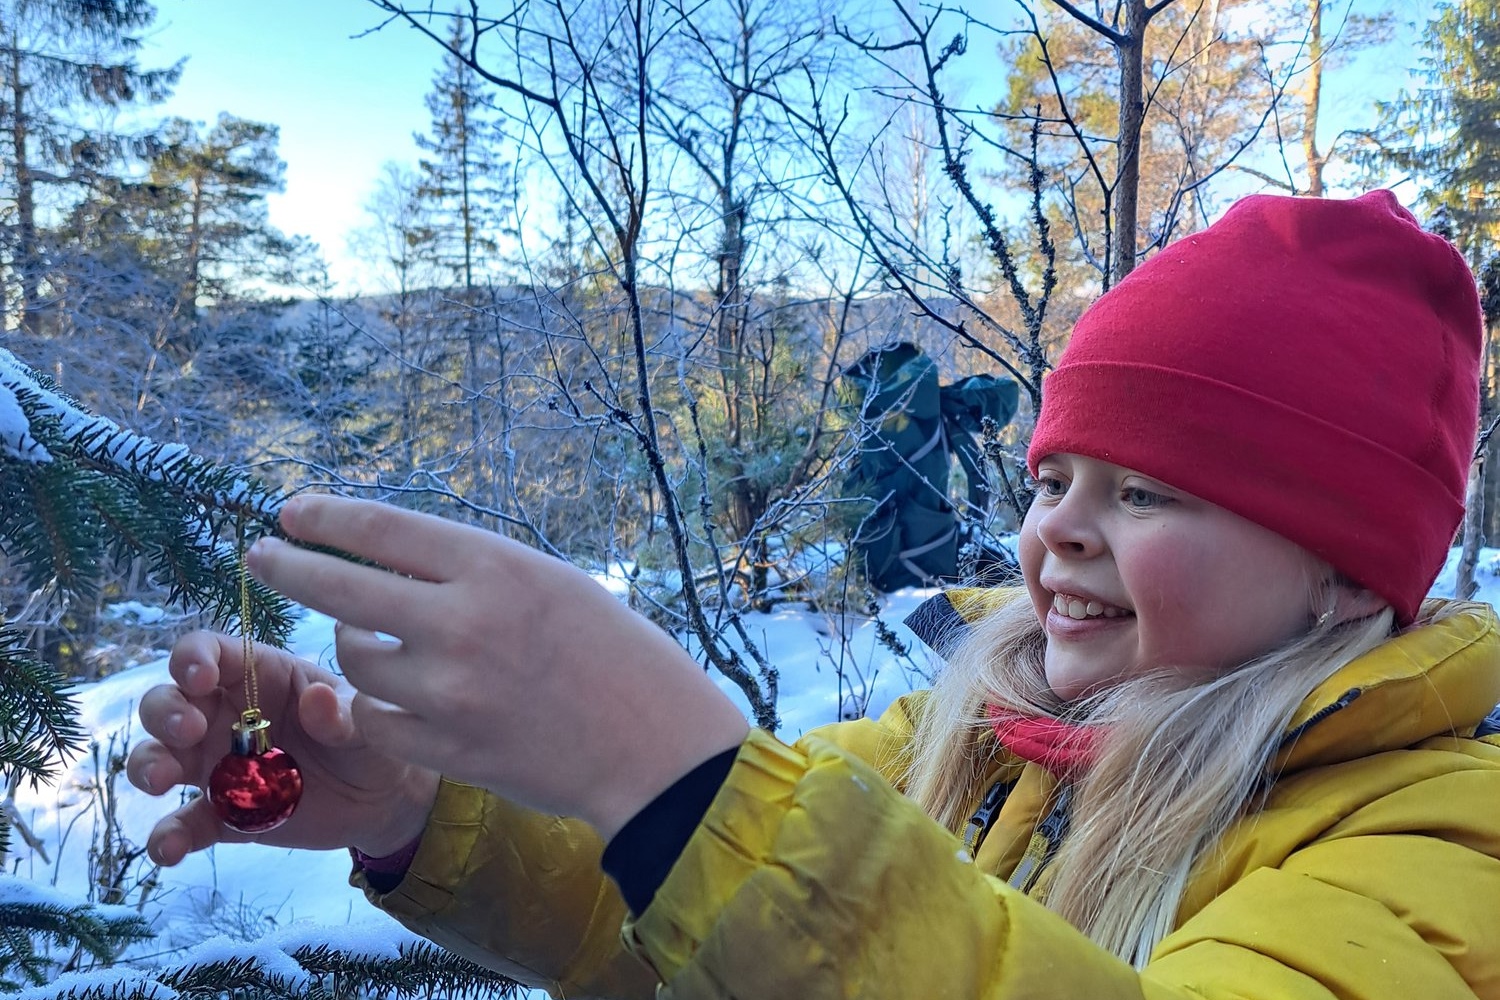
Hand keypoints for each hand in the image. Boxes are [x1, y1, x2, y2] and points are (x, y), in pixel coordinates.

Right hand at [127, 630, 440, 865]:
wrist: (381, 802)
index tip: (200, 677)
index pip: (211, 651)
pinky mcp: (221, 815)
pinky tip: (168, 849)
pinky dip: (167, 837)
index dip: (193, 657)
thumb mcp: (368, 723)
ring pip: (159, 757)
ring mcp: (218, 766)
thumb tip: (316, 699)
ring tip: (164, 781)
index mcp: (262, 677)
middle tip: (190, 731)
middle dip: (166, 712)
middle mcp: (227, 716)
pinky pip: (182, 825)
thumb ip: (343, 713)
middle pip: (169, 700)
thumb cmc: (370, 740)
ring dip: (150, 765)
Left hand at [246, 495, 750, 839]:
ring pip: (352, 659)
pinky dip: (370, 705)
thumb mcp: (549, 582)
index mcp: (495, 567)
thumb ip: (470, 570)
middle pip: (339, 588)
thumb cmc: (612, 651)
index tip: (291, 512)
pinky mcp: (443, 749)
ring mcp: (448, 692)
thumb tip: (384, 558)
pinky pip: (370, 718)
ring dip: (354, 647)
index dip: (324, 518)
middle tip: (259, 556)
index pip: (380, 530)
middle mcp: (463, 623)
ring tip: (385, 645)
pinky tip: (391, 697)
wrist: (652, 744)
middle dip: (287, 567)